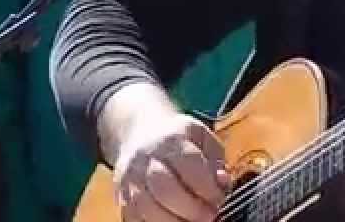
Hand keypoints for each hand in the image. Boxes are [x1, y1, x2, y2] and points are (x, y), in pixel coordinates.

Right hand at [114, 111, 230, 221]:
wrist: (139, 132)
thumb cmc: (178, 139)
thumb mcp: (202, 138)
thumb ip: (216, 162)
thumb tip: (222, 183)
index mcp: (172, 139)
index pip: (190, 166)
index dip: (208, 188)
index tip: (219, 199)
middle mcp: (146, 158)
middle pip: (165, 189)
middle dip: (191, 209)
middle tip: (209, 216)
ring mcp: (130, 178)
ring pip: (146, 207)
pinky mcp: (122, 196)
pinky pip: (133, 217)